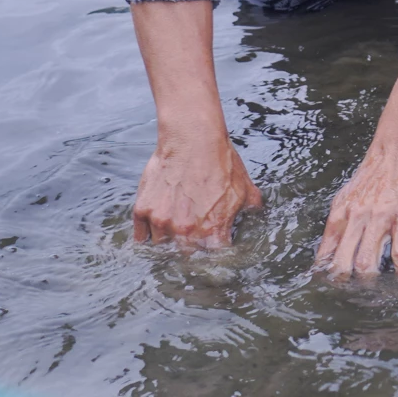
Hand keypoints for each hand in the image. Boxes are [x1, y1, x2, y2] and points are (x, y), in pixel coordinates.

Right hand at [132, 135, 262, 247]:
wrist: (193, 138)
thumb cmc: (220, 161)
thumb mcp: (245, 188)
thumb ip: (251, 210)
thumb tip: (255, 219)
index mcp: (212, 230)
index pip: (213, 260)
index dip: (216, 258)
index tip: (215, 254)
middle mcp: (184, 231)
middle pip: (185, 257)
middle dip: (191, 251)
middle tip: (194, 240)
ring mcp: (160, 221)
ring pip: (162, 247)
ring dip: (169, 241)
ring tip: (175, 229)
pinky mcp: (143, 210)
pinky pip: (141, 235)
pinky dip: (147, 234)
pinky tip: (156, 227)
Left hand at [316, 143, 397, 276]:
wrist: (397, 152)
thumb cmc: (373, 176)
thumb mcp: (347, 197)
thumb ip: (339, 223)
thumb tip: (328, 250)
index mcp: (340, 215)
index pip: (325, 252)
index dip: (325, 274)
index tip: (329, 286)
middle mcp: (356, 219)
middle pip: (342, 263)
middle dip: (345, 284)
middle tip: (353, 293)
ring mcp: (379, 220)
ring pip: (367, 262)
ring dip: (370, 281)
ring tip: (377, 289)